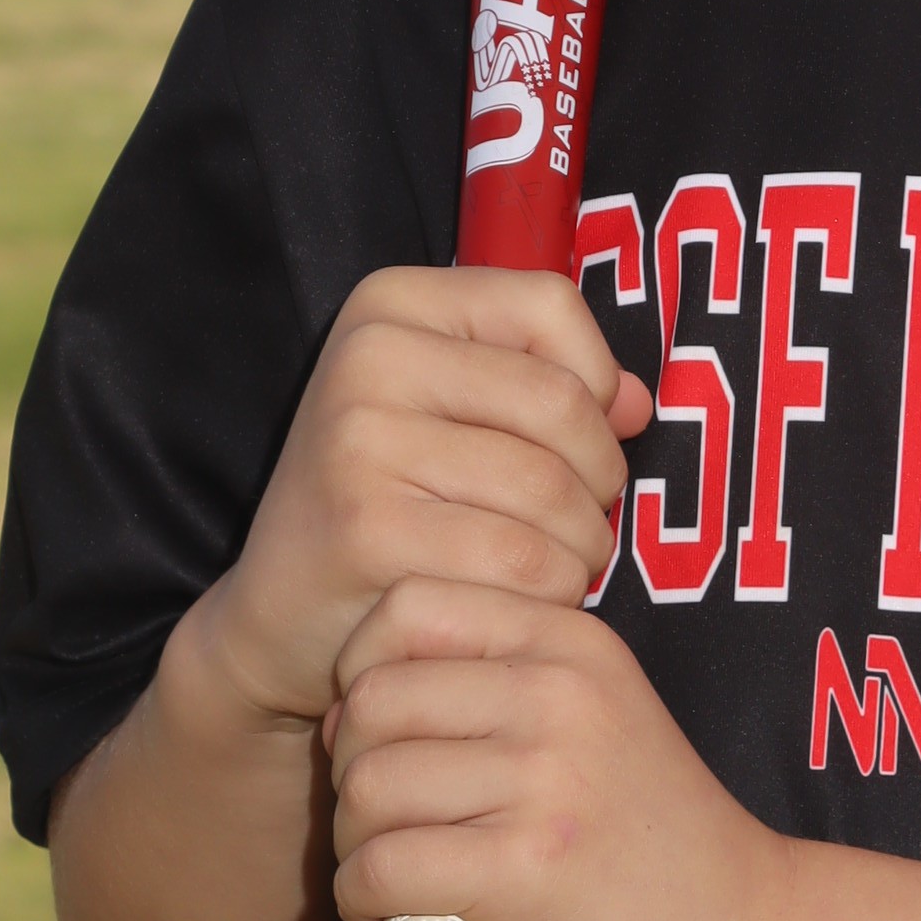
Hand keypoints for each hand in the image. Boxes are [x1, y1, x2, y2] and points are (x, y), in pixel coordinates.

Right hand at [182, 268, 652, 735]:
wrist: (281, 616)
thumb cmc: (387, 502)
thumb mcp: (448, 410)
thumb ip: (546, 382)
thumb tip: (638, 402)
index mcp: (388, 305)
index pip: (550, 305)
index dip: (594, 380)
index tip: (569, 438)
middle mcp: (368, 357)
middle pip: (564, 404)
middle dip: (599, 480)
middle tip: (572, 523)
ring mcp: (362, 442)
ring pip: (555, 492)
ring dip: (581, 549)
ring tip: (545, 566)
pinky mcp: (371, 530)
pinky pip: (525, 562)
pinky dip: (548, 596)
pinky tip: (513, 603)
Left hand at [324, 577, 790, 920]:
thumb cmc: (650, 837)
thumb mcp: (594, 718)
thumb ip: (496, 683)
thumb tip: (350, 700)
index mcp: (572, 642)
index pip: (409, 605)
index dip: (361, 670)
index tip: (381, 737)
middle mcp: (561, 695)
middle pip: (374, 700)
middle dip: (347, 769)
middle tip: (376, 820)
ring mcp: (548, 781)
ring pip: (370, 786)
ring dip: (350, 840)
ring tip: (381, 868)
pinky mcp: (530, 871)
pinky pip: (385, 865)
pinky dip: (359, 896)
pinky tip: (381, 911)